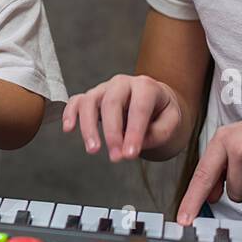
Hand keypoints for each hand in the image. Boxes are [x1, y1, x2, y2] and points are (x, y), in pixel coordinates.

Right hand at [62, 74, 183, 160]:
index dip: (134, 132)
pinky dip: (70, 113)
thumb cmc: (162, 112)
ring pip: (90, 101)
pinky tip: (69, 128)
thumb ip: (159, 133)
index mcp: (146, 86)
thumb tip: (135, 145)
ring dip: (88, 127)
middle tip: (116, 158)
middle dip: (112, 133)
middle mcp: (123, 83)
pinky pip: (76, 100)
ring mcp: (104, 88)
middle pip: (112, 103)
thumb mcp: (172, 121)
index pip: (138, 108)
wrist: (155, 100)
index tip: (130, 154)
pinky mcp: (92, 96)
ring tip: (93, 150)